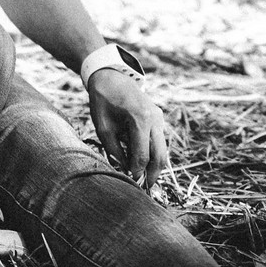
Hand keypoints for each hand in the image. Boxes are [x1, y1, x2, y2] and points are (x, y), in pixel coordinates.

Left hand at [89, 69, 168, 188]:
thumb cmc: (103, 100)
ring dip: (155, 166)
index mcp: (140, 119)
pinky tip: (143, 164)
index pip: (142, 154)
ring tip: (145, 180)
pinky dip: (153, 154)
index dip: (137, 170)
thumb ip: (113, 149)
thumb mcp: (102, 126)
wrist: (112, 77)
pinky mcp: (159, 119)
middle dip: (153, 174)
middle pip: (160, 155)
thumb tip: (122, 169)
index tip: (131, 182)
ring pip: (163, 150)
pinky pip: (159, 141)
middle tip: (145, 189)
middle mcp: (155, 119)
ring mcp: (160, 119)